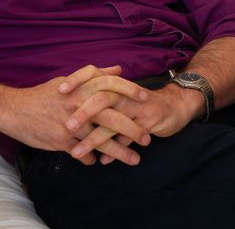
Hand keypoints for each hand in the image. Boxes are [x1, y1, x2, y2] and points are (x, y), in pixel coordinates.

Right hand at [1, 65, 149, 165]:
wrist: (14, 110)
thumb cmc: (43, 95)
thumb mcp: (69, 80)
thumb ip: (95, 75)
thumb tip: (118, 69)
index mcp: (81, 88)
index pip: (111, 85)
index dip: (130, 91)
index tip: (146, 99)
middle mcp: (78, 105)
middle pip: (112, 118)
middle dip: (133, 129)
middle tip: (147, 138)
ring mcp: (71, 125)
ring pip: (101, 141)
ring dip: (120, 152)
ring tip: (135, 159)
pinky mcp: (62, 141)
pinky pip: (83, 154)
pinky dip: (92, 159)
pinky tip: (98, 163)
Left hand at [65, 82, 203, 164]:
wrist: (175, 106)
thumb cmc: (140, 102)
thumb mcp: (119, 95)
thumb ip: (99, 97)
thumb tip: (76, 105)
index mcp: (115, 84)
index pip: (93, 74)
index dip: (77, 79)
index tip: (59, 90)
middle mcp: (124, 94)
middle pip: (101, 98)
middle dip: (83, 113)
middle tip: (67, 126)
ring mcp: (135, 108)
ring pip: (113, 122)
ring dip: (94, 138)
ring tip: (76, 152)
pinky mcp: (147, 122)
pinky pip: (129, 137)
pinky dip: (116, 149)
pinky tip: (104, 160)